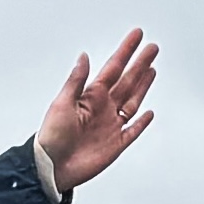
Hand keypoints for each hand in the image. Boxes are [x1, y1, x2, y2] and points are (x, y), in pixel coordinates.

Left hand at [38, 30, 160, 193]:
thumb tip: (84, 57)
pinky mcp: (116, 144)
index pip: (113, 68)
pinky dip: (142, 123)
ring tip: (152, 69)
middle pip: (127, 81)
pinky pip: (133, 130)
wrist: (52, 168)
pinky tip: (149, 113)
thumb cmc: (51, 137)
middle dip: (140, 64)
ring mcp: (110, 125)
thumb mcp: (61, 104)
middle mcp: (103, 108)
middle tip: (152, 48)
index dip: (126, 51)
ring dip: (143, 85)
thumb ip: (76, 81)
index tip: (137, 35)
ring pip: (132, 101)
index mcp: (91, 96)